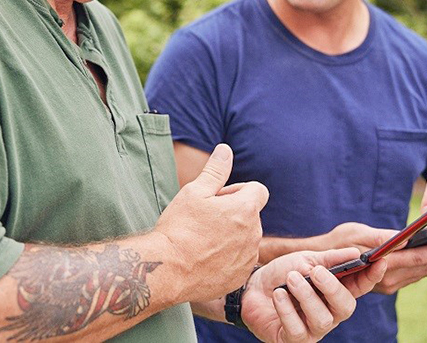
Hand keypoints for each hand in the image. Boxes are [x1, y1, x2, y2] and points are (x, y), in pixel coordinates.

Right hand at [153, 144, 268, 302]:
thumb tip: (225, 150)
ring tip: (203, 239)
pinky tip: (206, 257)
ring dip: (232, 235)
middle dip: (233, 212)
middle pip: (251, 214)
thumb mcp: (194, 192)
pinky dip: (229, 256)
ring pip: (246, 237)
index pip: (258, 190)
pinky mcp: (241, 275)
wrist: (169, 270)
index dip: (238, 190)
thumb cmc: (180, 228)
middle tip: (205, 219)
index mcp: (245, 208)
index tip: (218, 199)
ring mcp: (248, 256)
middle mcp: (254, 233)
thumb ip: (215, 170)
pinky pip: (241, 259)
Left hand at [241, 248, 385, 341]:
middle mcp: (330, 313)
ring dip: (306, 296)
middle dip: (333, 289)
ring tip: (291, 278)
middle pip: (345, 307)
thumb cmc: (282, 274)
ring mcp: (313, 329)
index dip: (372, 276)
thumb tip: (356, 253)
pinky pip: (297, 329)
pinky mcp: (294, 339)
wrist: (250, 288)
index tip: (379, 261)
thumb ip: (329, 259)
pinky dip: (287, 310)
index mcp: (336, 292)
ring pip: (322, 319)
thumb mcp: (305, 260)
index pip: (361, 286)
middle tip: (317, 272)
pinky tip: (278, 295)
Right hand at [320, 222, 426, 293]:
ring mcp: (386, 285)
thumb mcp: (355, 232)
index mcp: (378, 266)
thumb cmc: (334, 243)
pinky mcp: (387, 284)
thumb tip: (405, 236)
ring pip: (419, 273)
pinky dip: (426, 265)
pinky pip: (412, 275)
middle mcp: (385, 280)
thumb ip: (381, 237)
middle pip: (422, 268)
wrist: (318, 264)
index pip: (415, 258)